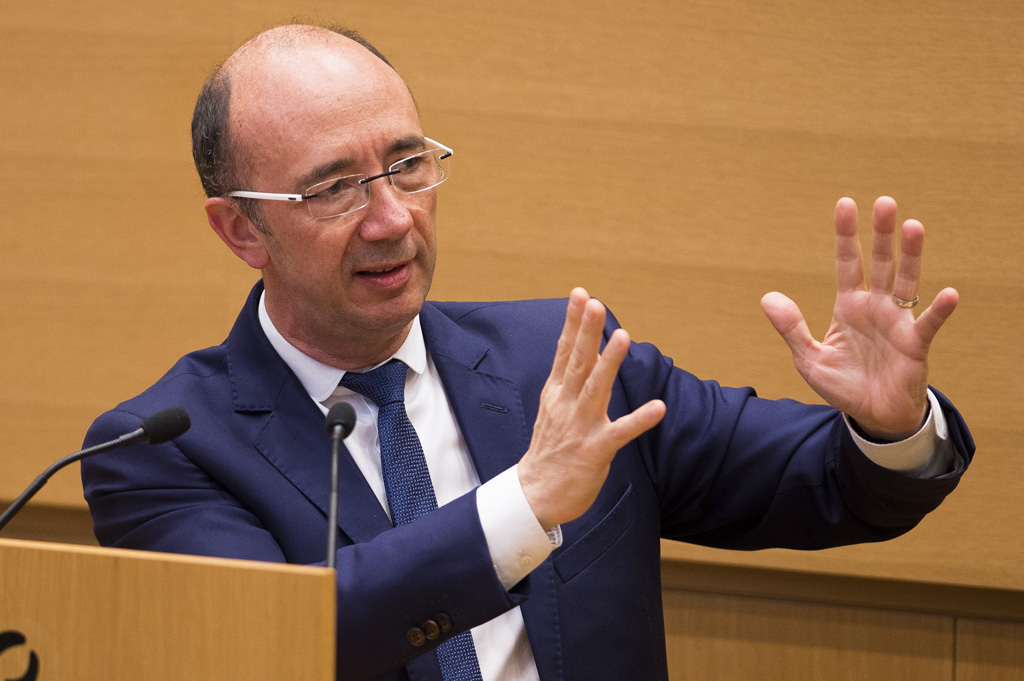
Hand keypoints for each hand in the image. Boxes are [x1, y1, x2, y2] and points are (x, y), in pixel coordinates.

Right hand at [518, 288, 665, 529]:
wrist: (534, 496)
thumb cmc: (550, 452)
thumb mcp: (553, 410)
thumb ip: (568, 382)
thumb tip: (579, 351)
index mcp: (556, 394)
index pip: (565, 351)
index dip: (573, 323)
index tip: (580, 294)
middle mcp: (566, 405)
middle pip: (578, 362)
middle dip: (586, 331)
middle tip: (595, 303)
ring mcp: (579, 427)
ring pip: (595, 388)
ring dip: (610, 363)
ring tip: (623, 337)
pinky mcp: (595, 451)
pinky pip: (620, 433)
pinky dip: (639, 420)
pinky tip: (659, 407)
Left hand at [761, 197, 958, 439]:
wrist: (871, 415)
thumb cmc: (843, 384)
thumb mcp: (808, 358)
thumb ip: (791, 327)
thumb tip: (767, 297)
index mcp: (849, 306)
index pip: (847, 263)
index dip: (846, 235)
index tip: (845, 204)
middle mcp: (875, 306)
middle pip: (880, 262)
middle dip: (881, 234)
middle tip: (884, 202)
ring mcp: (897, 322)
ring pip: (906, 281)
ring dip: (911, 255)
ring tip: (913, 226)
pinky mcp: (914, 344)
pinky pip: (927, 324)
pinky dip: (939, 310)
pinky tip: (949, 294)